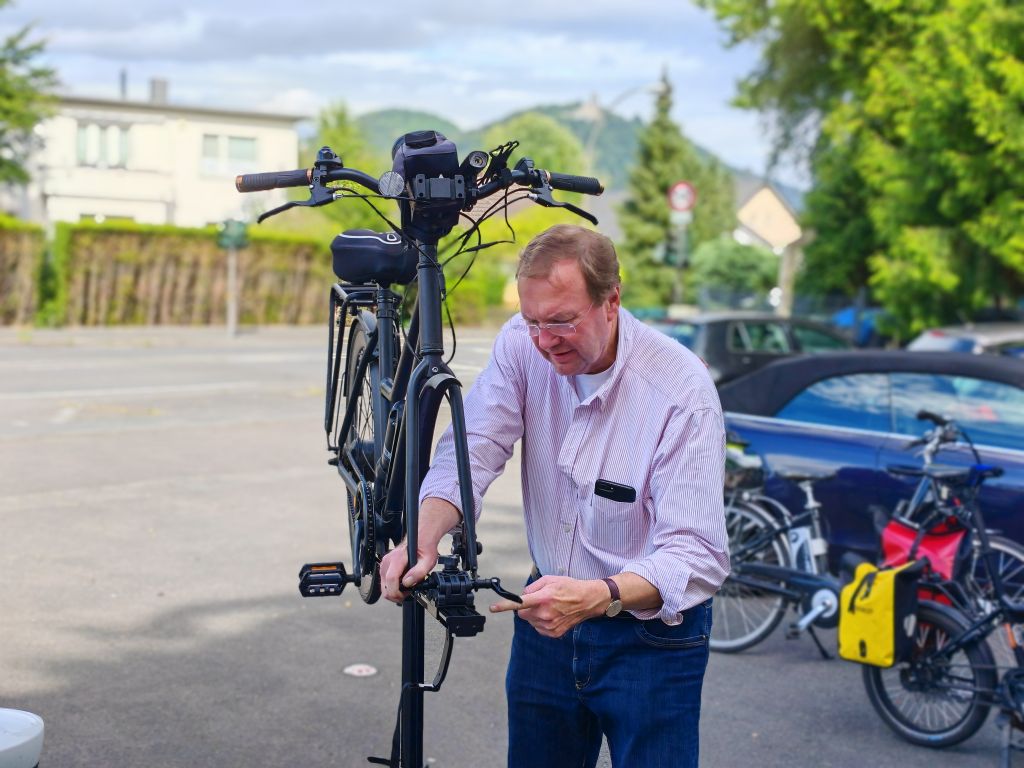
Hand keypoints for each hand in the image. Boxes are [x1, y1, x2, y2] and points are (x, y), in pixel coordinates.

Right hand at [379, 540, 438, 604]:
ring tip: (406, 588)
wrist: (421, 540)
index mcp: (397, 558)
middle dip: (395, 594)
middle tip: (407, 594)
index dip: (396, 592)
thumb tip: (408, 582)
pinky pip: (384, 581)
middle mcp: (388, 561)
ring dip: (393, 591)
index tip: (404, 596)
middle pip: (384, 586)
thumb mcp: (428, 561)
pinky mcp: (385, 566)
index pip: (390, 579)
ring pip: (383, 586)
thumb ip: (418, 572)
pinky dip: (392, 586)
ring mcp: (385, 563)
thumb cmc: (424, 549)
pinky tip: (401, 584)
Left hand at [489, 576, 606, 637]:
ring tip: (550, 607)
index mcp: (543, 598)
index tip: (493, 608)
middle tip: (539, 601)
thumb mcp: (550, 579)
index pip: (519, 602)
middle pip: (522, 613)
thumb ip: (532, 587)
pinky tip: (553, 615)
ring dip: (534, 615)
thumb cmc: (569, 587)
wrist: (588, 601)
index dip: (504, 605)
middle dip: (526, 608)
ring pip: (530, 621)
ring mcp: (550, 625)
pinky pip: (538, 628)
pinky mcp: (554, 633)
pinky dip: (541, 622)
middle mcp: (545, 613)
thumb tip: (523, 595)